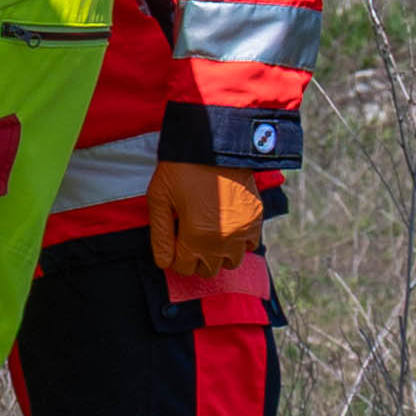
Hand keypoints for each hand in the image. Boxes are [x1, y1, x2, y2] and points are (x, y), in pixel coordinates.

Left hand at [149, 160, 266, 281]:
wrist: (215, 145)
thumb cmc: (181, 170)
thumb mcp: (159, 199)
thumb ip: (160, 235)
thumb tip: (164, 263)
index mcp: (197, 236)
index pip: (184, 268)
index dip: (174, 259)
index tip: (172, 244)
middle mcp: (224, 239)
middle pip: (208, 270)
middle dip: (194, 260)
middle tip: (186, 240)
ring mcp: (244, 230)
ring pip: (231, 262)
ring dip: (217, 255)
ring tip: (205, 236)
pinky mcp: (256, 220)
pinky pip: (250, 246)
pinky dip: (238, 243)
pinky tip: (224, 228)